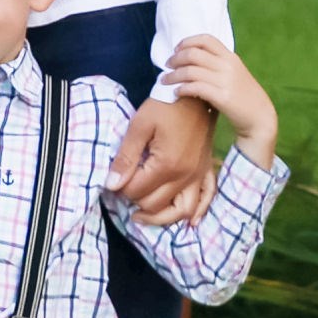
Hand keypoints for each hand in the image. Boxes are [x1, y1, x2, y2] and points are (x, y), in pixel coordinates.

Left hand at [110, 78, 219, 225]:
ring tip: (142, 215)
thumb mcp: (139, 126)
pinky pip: (205, 199)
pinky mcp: (205, 171)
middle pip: (155, 204)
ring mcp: (198, 175)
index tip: (113, 179)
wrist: (195, 94)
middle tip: (124, 188)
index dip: (120, 188)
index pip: (137, 191)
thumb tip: (111, 185)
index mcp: (167, 165)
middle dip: (135, 200)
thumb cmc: (165, 106)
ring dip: (161, 217)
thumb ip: (126, 157)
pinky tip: (188, 223)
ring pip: (181, 211)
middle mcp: (185, 176)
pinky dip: (197, 213)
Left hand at [159, 34, 278, 167]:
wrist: (259, 117)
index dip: (187, 42)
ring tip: (165, 80)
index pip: (206, 40)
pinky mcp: (222, 97)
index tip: (176, 50)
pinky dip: (182, 88)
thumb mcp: (235, 73)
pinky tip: (177, 92)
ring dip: (173, 75)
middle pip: (194, 54)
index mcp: (231, 57)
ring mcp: (225, 81)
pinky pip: (195, 87)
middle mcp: (228, 66)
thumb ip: (218, 65)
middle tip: (167, 66)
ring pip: (190, 71)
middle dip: (176, 59)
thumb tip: (193, 60)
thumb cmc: (244, 96)